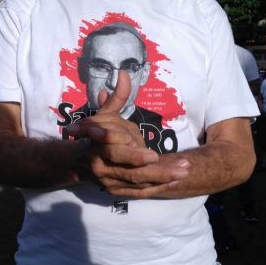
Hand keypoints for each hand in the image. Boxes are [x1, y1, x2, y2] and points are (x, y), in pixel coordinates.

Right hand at [67, 71, 189, 195]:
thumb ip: (118, 97)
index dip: (133, 155)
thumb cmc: (97, 134)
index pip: (115, 151)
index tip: (153, 155)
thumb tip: (124, 72)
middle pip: (131, 172)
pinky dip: (157, 188)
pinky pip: (139, 192)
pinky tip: (174, 182)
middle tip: (182, 168)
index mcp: (97, 147)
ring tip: (184, 172)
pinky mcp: (116, 191)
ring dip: (163, 179)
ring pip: (139, 183)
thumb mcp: (106, 115)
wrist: (81, 161)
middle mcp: (101, 167)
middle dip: (158, 171)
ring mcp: (109, 182)